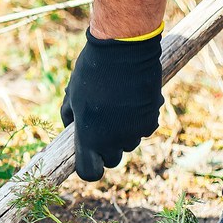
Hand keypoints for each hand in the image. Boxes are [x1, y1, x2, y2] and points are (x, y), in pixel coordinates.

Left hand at [61, 28, 163, 180]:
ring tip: (118, 106)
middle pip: (112, 159)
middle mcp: (114, 141)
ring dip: (124, 132)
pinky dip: (139, 120)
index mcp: (89, 137)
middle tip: (103, 124)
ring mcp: (135, 132)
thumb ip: (71, 117)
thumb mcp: (72, 94)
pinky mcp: (151, 120)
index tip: (89, 154)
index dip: (89, 166)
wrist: (124, 50)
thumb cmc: (92, 71)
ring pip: (129, 143)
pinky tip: (133, 99)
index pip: (89, 172)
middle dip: (107, 147)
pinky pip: (143, 129)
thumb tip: (72, 127)